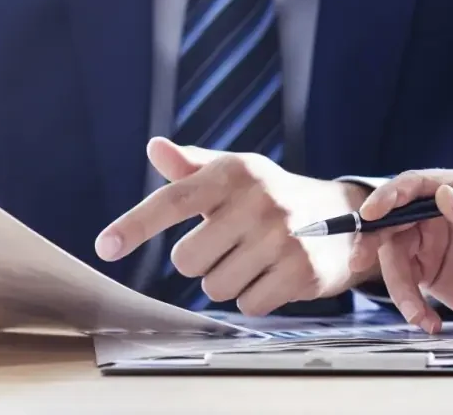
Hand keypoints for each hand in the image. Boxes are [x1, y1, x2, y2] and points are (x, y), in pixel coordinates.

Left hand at [95, 138, 371, 315]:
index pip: (174, 199)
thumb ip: (192, 167)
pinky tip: (275, 275)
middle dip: (203, 262)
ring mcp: (283, 236)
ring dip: (229, 281)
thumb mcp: (237, 174)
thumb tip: (155, 147)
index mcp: (236, 173)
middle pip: (188, 260)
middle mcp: (260, 200)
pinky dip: (257, 297)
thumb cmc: (275, 196)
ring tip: (257, 259)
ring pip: (216, 287)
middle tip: (231, 246)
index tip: (105, 246)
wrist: (347, 217)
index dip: (136, 224)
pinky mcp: (302, 270)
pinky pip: (248, 304)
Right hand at [350, 169, 452, 333]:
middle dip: (373, 239)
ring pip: (392, 254)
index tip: (371, 213)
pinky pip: (402, 280)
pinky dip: (408, 302)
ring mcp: (429, 239)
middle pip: (393, 218)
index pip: (417, 185)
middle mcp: (440, 210)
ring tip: (417, 315)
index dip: (390, 196)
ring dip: (397, 286)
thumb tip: (444, 194)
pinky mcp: (424, 267)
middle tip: (359, 259)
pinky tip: (427, 321)